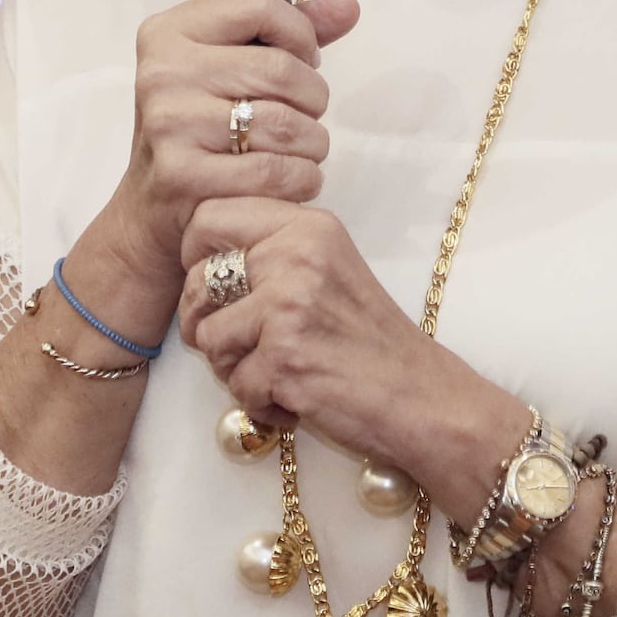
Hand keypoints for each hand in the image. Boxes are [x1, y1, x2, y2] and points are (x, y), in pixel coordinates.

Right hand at [96, 0, 358, 293]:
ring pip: (286, 124)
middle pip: (281, 69)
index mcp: (169, 33)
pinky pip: (276, 171)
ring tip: (301, 147)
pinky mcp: (184, 175)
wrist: (151, 202)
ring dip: (313, 141)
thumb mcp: (226, 63)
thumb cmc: (199, 124)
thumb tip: (349, 7)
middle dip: (313, 95)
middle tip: (306, 113)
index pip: (258, 7)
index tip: (303, 59)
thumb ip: (285, 32)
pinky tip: (293, 177)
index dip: (299, 34)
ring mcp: (171, 124)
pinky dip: (302, 177)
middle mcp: (163, 73)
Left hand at [176, 197, 504, 473]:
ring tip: (276, 373)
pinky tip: (295, 397)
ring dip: (232, 368)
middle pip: (195, 280)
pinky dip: (260, 401)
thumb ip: (272, 252)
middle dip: (204, 322)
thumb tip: (195, 258)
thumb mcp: (327, 269)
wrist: (422, 397)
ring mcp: (289, 304)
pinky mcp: (285, 355)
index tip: (218, 289)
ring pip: (206, 336)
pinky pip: (235, 383)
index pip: (209, 215)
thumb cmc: (368, 341)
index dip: (195, 257)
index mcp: (307, 225)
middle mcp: (296, 254)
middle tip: (240, 347)